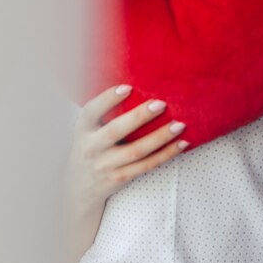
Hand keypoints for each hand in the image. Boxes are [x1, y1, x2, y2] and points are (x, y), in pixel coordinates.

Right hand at [66, 84, 188, 216]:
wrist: (81, 184)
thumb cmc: (92, 143)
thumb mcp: (89, 127)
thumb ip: (105, 108)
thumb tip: (135, 78)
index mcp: (83, 129)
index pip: (92, 111)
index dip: (108, 99)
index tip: (128, 87)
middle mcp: (92, 147)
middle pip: (115, 131)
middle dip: (139, 117)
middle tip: (161, 103)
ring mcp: (106, 165)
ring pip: (136, 151)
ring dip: (160, 137)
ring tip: (179, 124)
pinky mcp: (121, 178)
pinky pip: (147, 165)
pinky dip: (166, 154)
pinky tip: (181, 143)